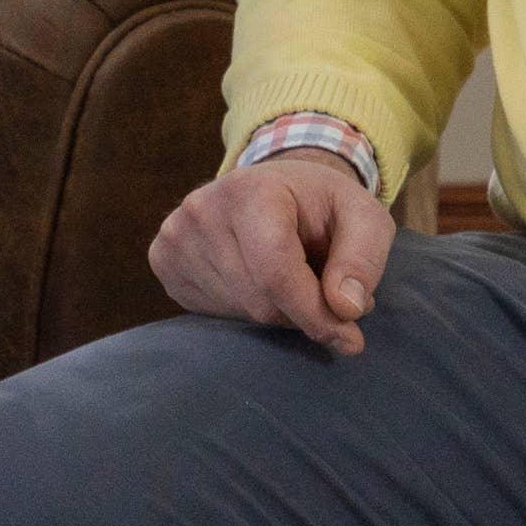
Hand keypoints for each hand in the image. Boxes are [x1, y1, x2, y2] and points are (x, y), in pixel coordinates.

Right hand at [149, 151, 394, 355]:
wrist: (272, 186)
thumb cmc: (321, 205)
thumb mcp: (364, 217)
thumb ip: (363, 259)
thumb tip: (345, 309)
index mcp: (251, 191)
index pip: (277, 273)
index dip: (315, 313)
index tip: (350, 339)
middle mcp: (201, 209)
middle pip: (260, 300)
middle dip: (302, 312)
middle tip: (325, 294)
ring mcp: (174, 236)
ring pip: (240, 312)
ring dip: (277, 311)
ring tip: (290, 276)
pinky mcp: (162, 259)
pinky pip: (213, 313)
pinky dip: (246, 310)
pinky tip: (256, 279)